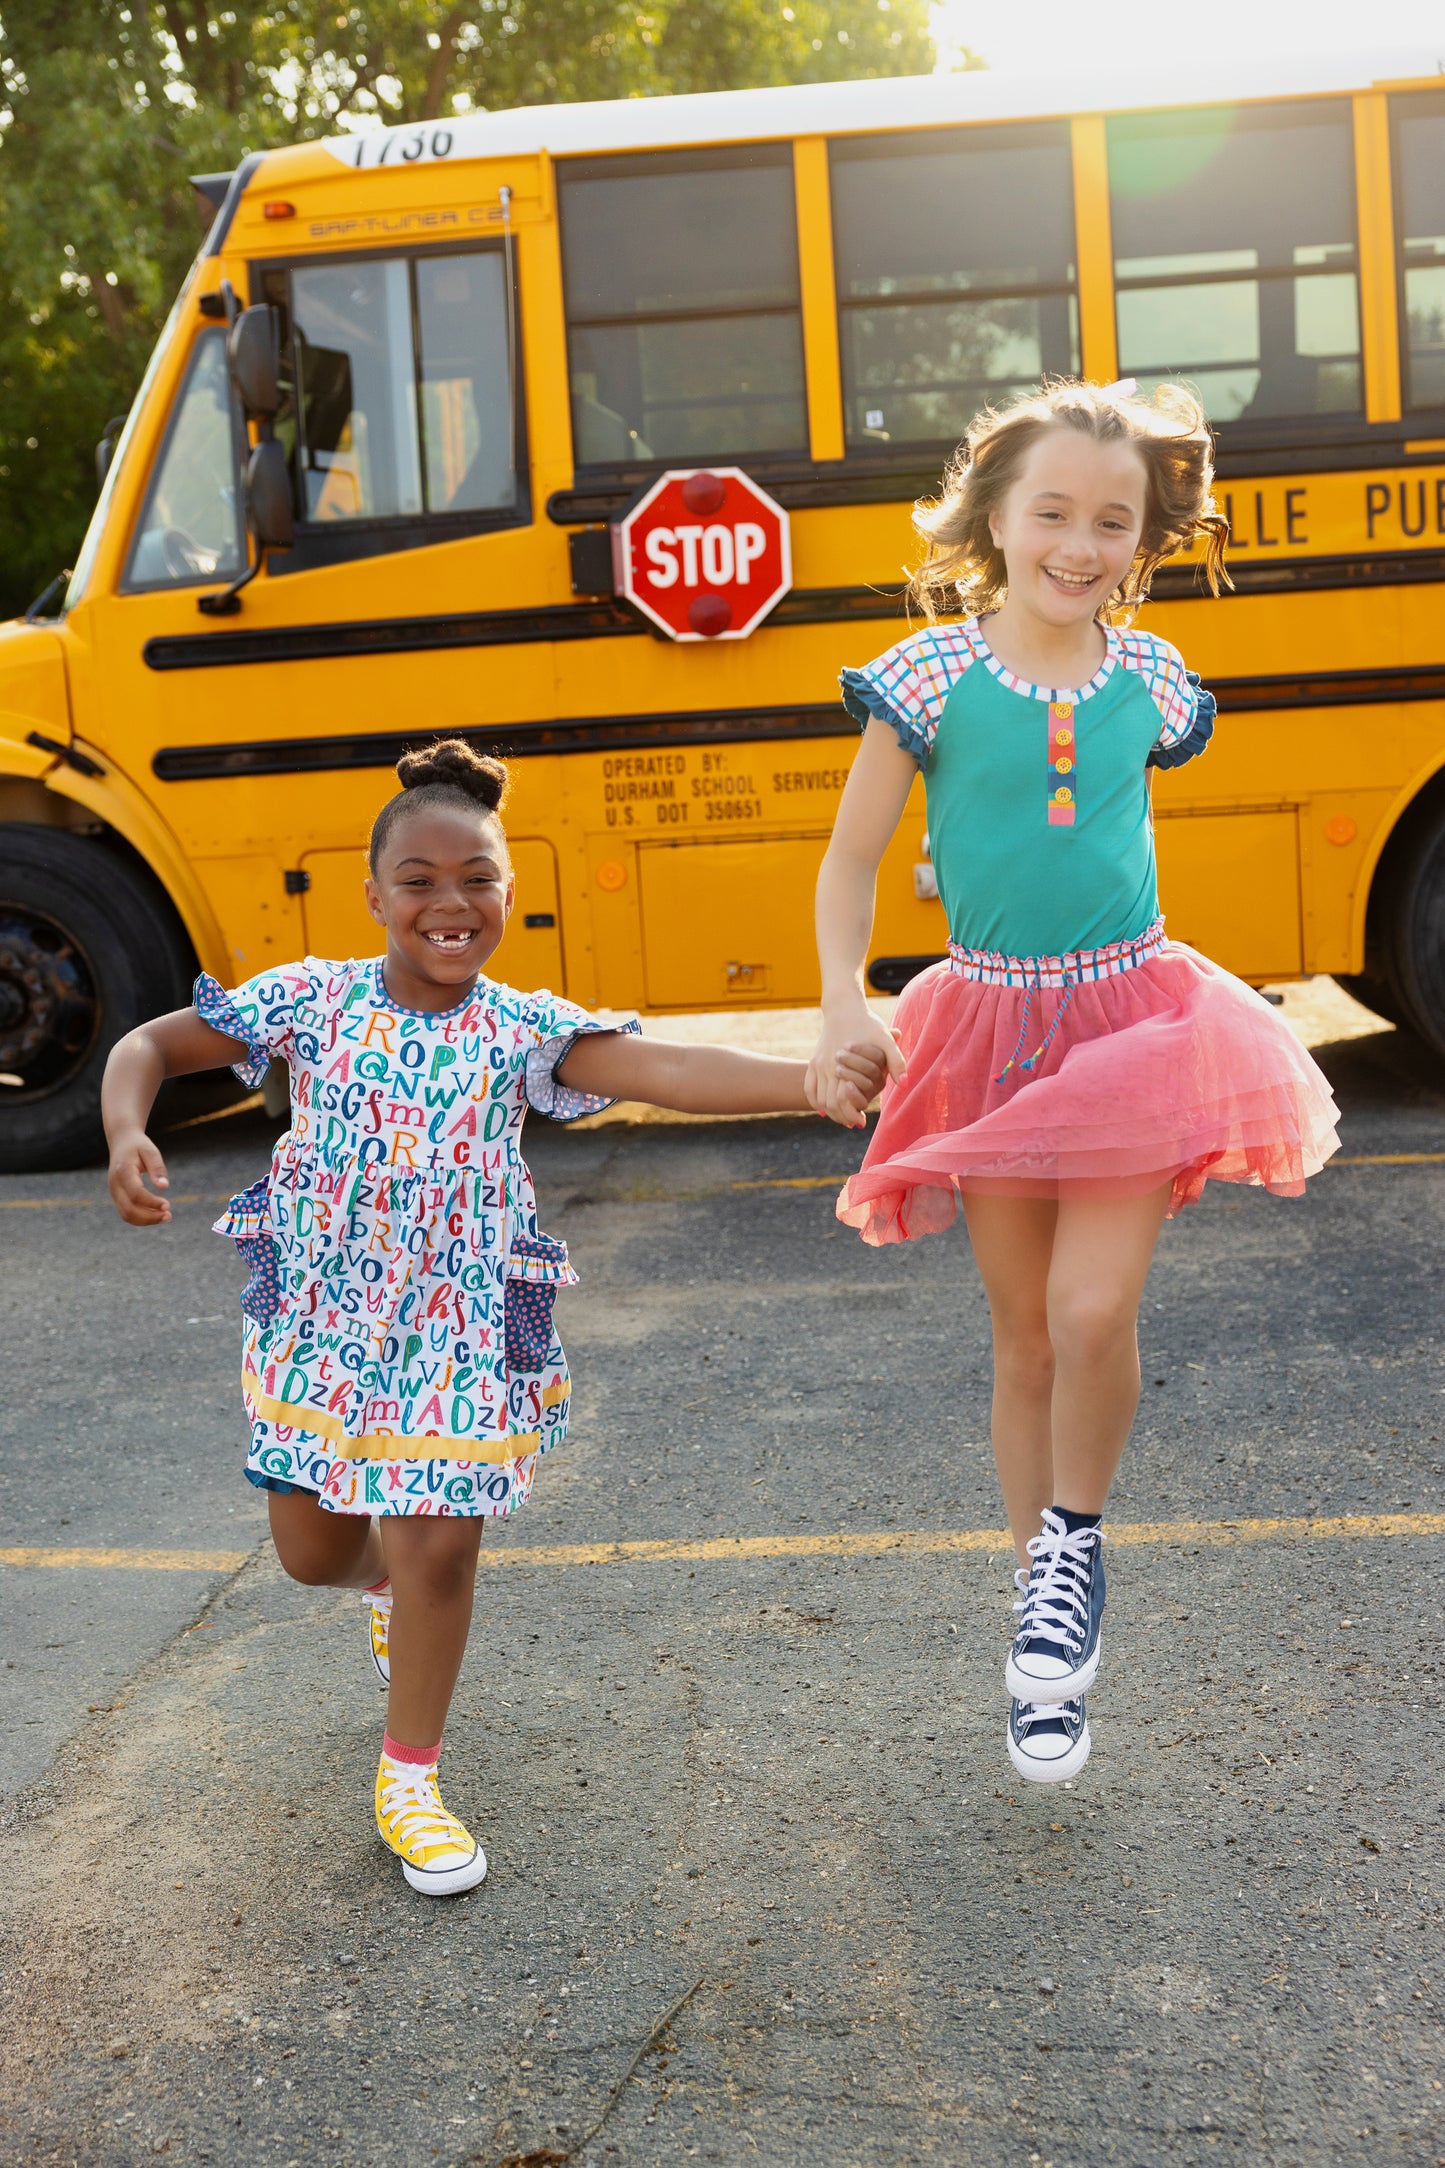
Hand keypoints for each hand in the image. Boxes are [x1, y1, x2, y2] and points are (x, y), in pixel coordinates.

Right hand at [107, 1130, 171, 1224]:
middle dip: (150, 1217)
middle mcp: (114, 1184)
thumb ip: (157, 1167)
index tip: (168, 1205)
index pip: (135, 1194)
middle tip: (169, 1215)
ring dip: (146, 1221)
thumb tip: (164, 1186)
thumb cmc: (138, 1146)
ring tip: (166, 1217)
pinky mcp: (116, 1197)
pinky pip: (126, 1213)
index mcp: (122, 1172)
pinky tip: (156, 1214)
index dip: (151, 1202)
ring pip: (126, 1215)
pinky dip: (141, 1218)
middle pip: (129, 1209)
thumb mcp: (150, 1151)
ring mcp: (113, 1192)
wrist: (122, 1142)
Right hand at [806, 1009, 905, 1128]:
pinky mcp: (813, 1061)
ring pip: (819, 1098)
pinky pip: (809, 1088)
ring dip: (830, 1111)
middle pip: (829, 1104)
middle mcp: (827, 1067)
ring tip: (843, 1117)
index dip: (851, 1115)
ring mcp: (818, 1064)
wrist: (843, 1007)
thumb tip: (904, 1084)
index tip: (862, 1122)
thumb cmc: (867, 1024)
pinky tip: (824, 1109)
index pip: (842, 1101)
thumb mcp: (885, 1040)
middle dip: (841, 1117)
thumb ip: (896, 1061)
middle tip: (854, 1123)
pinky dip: (815, 1101)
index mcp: (843, 1065)